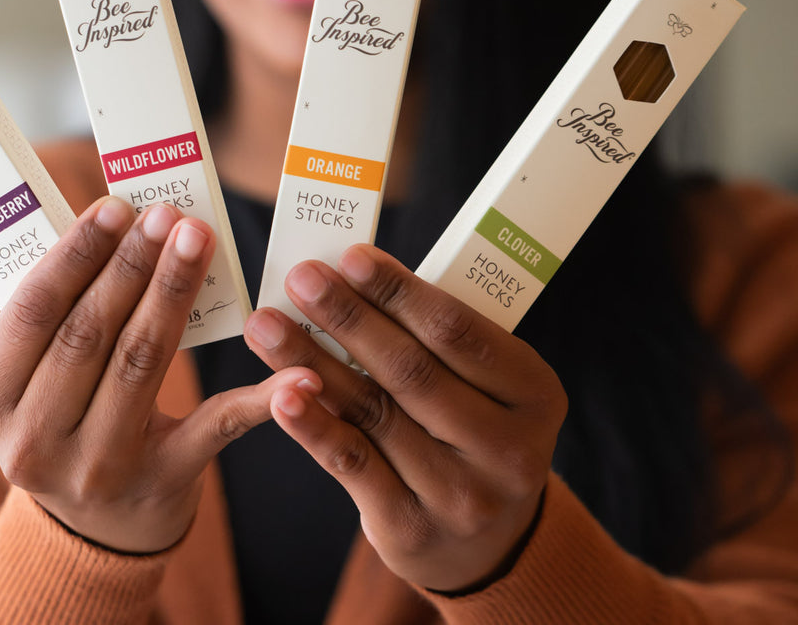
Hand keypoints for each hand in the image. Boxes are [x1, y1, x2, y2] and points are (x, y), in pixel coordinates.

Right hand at [0, 195, 315, 553]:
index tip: (116, 206)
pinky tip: (297, 369)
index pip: (34, 311)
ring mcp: (99, 467)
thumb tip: (115, 222)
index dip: (77, 254)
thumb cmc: (60, 414)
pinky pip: (213, 426)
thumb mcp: (29, 374)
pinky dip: (259, 397)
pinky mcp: (162, 479)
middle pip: (91, 332)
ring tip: (197, 238)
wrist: (90, 525)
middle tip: (167, 213)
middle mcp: (34, 442)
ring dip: (174, 291)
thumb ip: (56, 312)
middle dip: (134, 264)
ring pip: (142, 361)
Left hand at [244, 245, 566, 592]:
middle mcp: (506, 448)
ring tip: (266, 325)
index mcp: (534, 392)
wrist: (489, 543)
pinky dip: (312, 425)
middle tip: (300, 278)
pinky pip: (352, 464)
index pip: (456, 330)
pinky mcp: (411, 528)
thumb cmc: (474, 430)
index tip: (350, 257)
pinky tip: (279, 394)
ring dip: (310, 361)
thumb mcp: (488, 384)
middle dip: (347, 316)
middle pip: (410, 368)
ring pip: (372, 410)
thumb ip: (436, 338)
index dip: (399, 291)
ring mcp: (461, 495)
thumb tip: (351, 277)